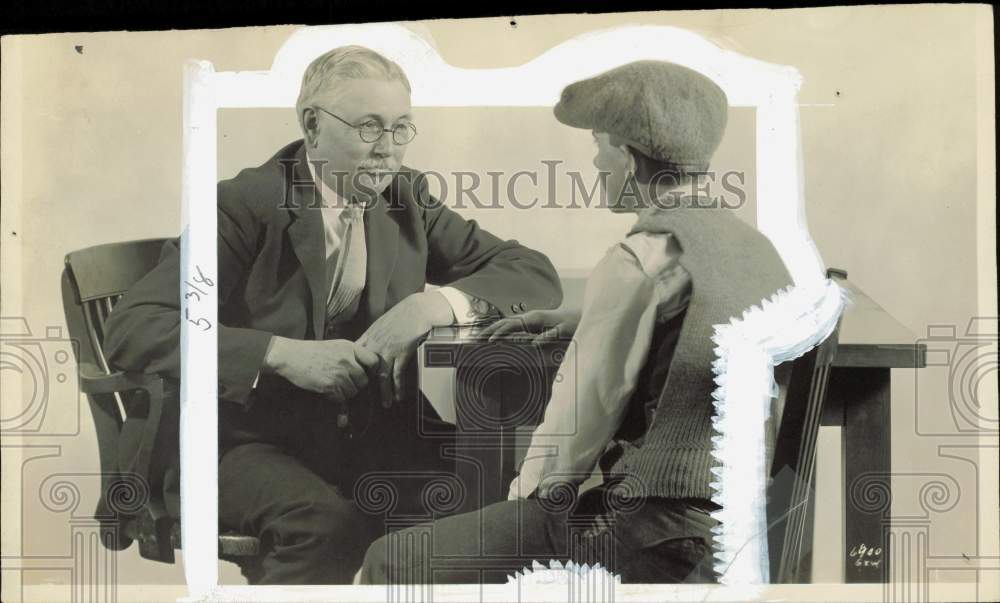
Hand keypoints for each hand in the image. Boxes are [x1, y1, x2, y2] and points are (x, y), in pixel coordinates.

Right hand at [263, 337, 379, 401]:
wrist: (290, 356)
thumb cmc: (313, 351)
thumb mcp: (336, 345)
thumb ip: (352, 350)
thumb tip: (368, 347)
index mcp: (350, 348)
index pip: (374, 361)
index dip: (373, 370)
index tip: (366, 374)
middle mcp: (348, 360)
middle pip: (364, 380)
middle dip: (356, 384)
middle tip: (343, 382)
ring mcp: (339, 373)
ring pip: (353, 391)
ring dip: (345, 392)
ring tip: (333, 385)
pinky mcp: (330, 385)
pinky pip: (341, 398)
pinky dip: (335, 397)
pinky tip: (326, 389)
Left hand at [357, 291, 453, 402]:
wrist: (418, 309)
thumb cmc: (403, 313)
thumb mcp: (383, 322)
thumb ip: (375, 335)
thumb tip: (372, 345)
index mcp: (369, 336)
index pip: (356, 357)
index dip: (354, 370)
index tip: (354, 381)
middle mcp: (375, 344)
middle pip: (366, 370)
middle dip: (367, 386)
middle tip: (367, 399)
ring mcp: (387, 350)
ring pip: (381, 376)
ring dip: (384, 392)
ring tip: (386, 403)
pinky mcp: (401, 353)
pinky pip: (397, 374)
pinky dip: (398, 387)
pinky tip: (399, 395)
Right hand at [480, 308, 581, 342]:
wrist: (579, 318)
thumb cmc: (572, 325)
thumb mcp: (563, 332)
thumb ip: (549, 336)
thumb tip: (534, 343)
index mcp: (534, 318)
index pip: (511, 325)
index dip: (499, 333)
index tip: (488, 341)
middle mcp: (529, 317)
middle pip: (503, 323)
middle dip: (488, 331)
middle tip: (474, 341)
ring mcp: (528, 319)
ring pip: (505, 324)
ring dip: (491, 331)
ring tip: (479, 340)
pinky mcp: (529, 324)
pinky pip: (511, 327)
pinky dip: (499, 332)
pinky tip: (494, 339)